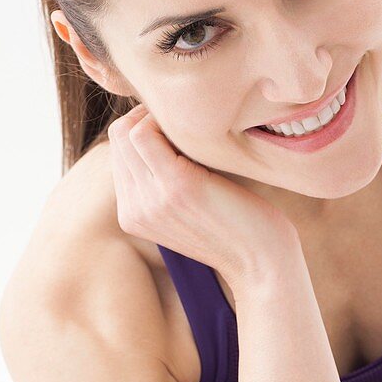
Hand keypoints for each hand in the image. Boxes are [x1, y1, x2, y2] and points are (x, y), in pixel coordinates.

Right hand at [107, 103, 298, 281]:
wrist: (262, 264)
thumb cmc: (238, 229)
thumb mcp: (189, 209)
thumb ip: (166, 181)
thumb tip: (160, 131)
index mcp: (133, 216)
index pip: (119, 153)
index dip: (146, 128)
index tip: (180, 129)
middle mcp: (134, 210)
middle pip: (118, 138)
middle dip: (149, 117)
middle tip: (189, 123)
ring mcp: (151, 198)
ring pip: (125, 132)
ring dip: (159, 117)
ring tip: (195, 130)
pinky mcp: (175, 185)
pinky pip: (143, 133)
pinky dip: (167, 120)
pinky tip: (200, 133)